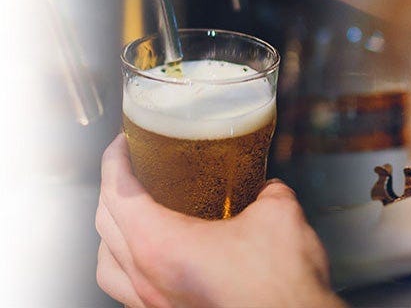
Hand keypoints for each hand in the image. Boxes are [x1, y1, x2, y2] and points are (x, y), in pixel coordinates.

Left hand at [95, 134, 342, 307]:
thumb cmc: (280, 284)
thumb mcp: (279, 213)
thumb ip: (266, 190)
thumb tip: (264, 186)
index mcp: (161, 245)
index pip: (117, 192)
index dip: (115, 160)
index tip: (123, 143)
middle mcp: (147, 278)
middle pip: (105, 224)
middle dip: (113, 188)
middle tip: (133, 167)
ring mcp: (154, 304)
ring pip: (108, 264)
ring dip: (113, 233)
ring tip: (134, 215)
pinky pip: (128, 291)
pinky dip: (128, 267)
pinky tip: (156, 258)